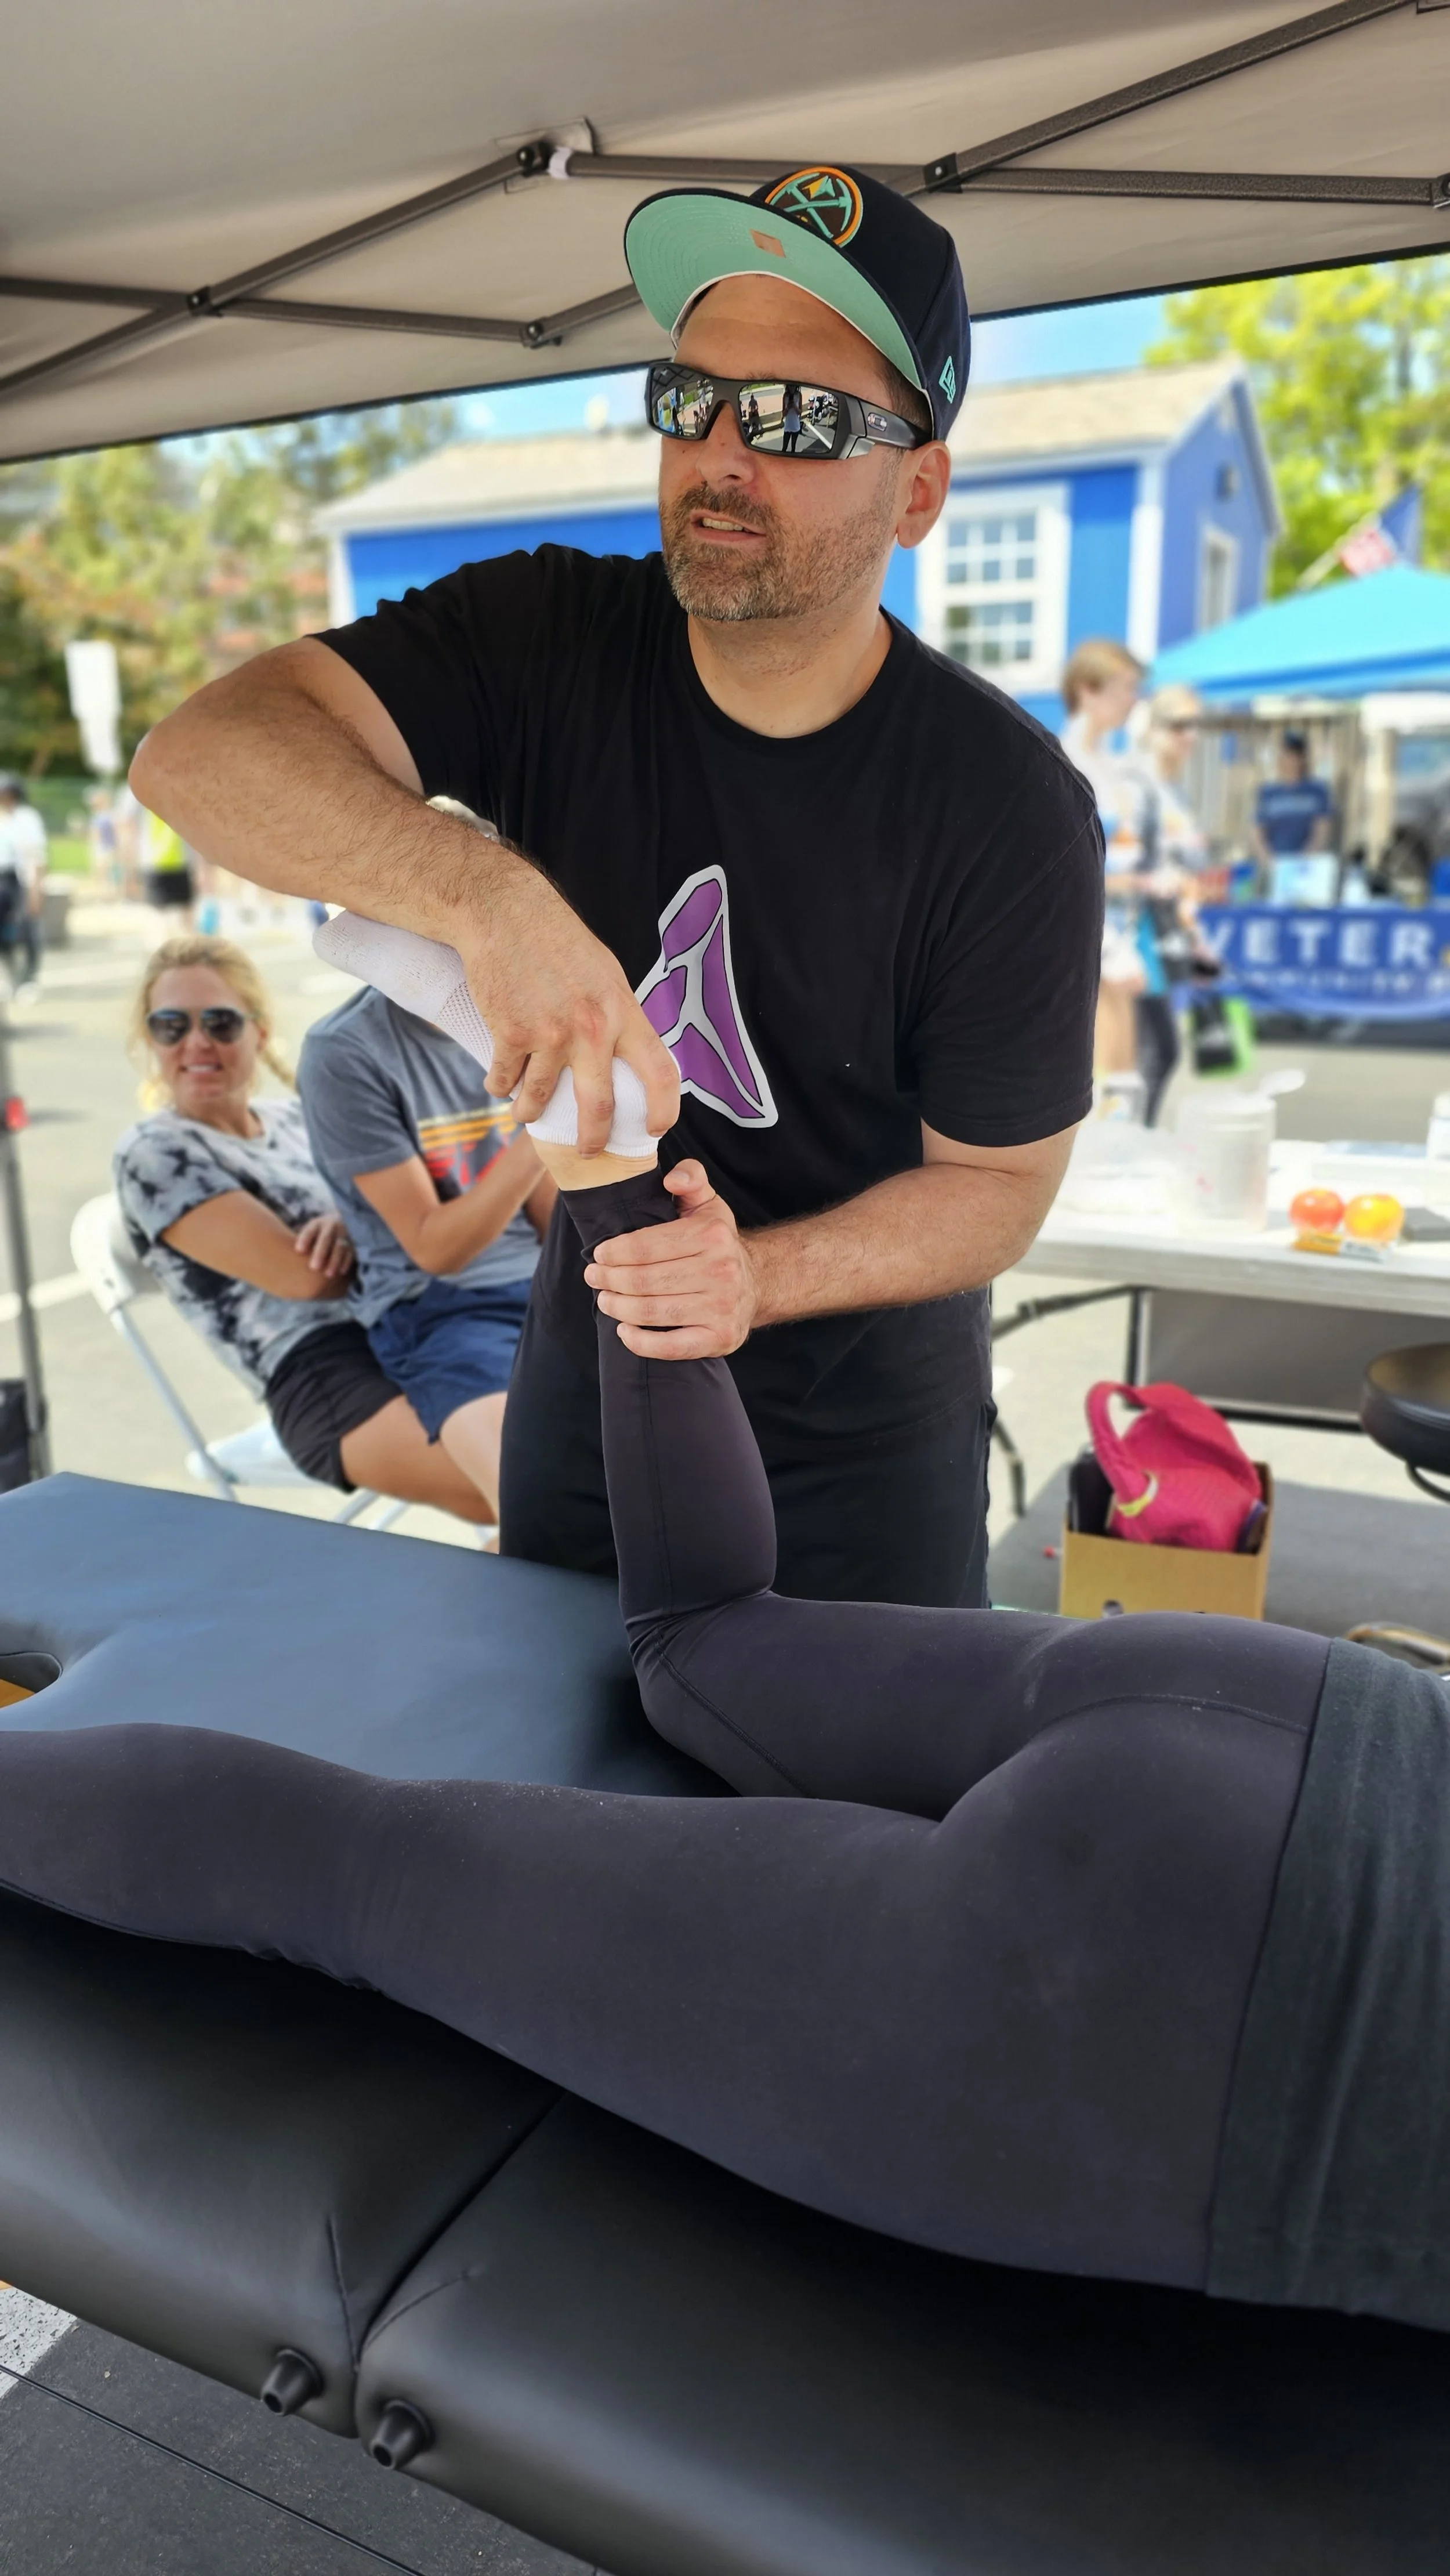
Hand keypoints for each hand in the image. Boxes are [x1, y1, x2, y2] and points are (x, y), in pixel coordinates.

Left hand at [293, 1213, 353, 1281]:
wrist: (340, 1223)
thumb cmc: (316, 1235)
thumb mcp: (309, 1232)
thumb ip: (300, 1242)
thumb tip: (282, 1256)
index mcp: (317, 1224)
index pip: (310, 1230)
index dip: (305, 1239)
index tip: (298, 1250)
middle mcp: (331, 1226)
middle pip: (326, 1238)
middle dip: (320, 1252)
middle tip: (313, 1267)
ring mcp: (343, 1234)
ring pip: (339, 1247)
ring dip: (334, 1260)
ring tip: (327, 1274)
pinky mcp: (353, 1243)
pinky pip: (351, 1252)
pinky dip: (346, 1262)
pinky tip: (341, 1272)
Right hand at [456, 846, 678, 1155]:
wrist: (505, 914)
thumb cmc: (558, 942)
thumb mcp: (606, 975)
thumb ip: (618, 1018)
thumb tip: (629, 1059)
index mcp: (623, 1012)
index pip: (660, 1072)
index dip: (664, 1109)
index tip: (655, 1129)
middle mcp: (591, 1028)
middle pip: (598, 1107)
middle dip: (592, 1140)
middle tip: (588, 1150)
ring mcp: (549, 1034)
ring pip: (539, 1100)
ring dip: (529, 1114)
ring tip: (526, 1114)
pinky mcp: (509, 1033)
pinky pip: (504, 1080)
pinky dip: (500, 1088)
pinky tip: (500, 1084)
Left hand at [586, 1160, 758, 1358]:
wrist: (757, 1283)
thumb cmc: (718, 1243)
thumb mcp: (707, 1204)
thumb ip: (690, 1178)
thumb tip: (672, 1179)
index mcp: (711, 1236)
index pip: (645, 1247)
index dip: (614, 1252)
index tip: (598, 1255)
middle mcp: (720, 1271)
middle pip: (644, 1281)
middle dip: (609, 1280)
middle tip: (593, 1277)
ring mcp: (721, 1307)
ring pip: (651, 1312)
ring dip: (618, 1307)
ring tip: (605, 1300)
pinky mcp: (719, 1337)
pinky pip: (671, 1347)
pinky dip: (641, 1342)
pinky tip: (624, 1331)